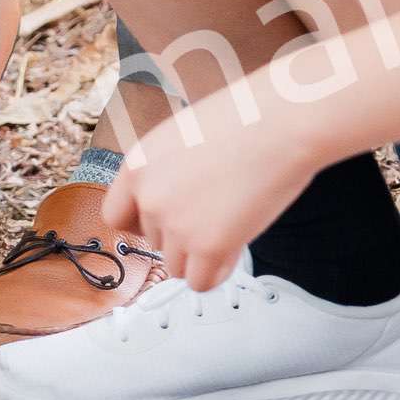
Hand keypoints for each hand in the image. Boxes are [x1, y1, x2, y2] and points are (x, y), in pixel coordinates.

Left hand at [94, 102, 315, 293]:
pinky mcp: (209, 246)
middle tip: (219, 207)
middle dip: (183, 234)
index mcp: (138, 164)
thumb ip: (167, 173)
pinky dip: (218, 271)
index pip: (116, 216)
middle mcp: (150, 197)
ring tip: (232, 221)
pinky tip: (238, 244)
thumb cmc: (246, 118)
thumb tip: (171, 206)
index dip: (142, 223)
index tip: (167, 221)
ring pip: (176, 266)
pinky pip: (201, 281)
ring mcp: (177, 224)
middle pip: (154, 243)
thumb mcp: (186, 135)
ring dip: (201, 254)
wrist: (283, 121)